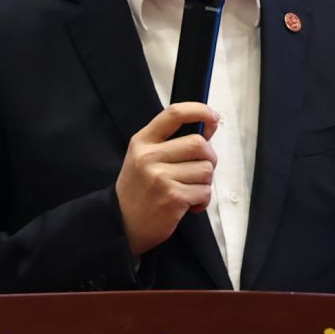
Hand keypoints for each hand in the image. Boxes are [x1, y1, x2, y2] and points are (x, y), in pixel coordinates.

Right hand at [115, 102, 217, 256]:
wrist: (122, 223)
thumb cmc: (139, 189)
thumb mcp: (144, 157)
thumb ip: (171, 141)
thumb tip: (209, 125)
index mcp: (142, 141)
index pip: (174, 114)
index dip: (199, 110)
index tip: (212, 116)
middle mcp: (149, 157)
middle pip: (198, 143)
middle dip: (209, 156)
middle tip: (202, 167)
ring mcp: (160, 178)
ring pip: (205, 169)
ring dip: (205, 181)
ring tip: (189, 188)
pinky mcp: (172, 198)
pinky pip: (204, 192)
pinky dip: (202, 199)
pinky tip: (189, 203)